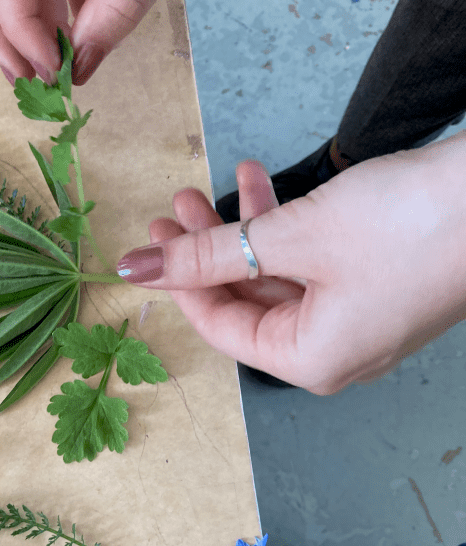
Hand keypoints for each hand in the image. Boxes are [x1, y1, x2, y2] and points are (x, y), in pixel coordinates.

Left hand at [116, 132, 465, 393]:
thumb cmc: (407, 227)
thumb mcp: (292, 237)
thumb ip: (209, 255)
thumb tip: (138, 268)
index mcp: (309, 361)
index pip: (220, 328)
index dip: (179, 282)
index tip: (151, 243)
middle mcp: (331, 351)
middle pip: (246, 302)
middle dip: (207, 250)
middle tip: (174, 209)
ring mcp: (356, 320)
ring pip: (276, 277)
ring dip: (242, 231)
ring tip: (212, 186)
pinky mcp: (375, 285)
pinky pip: (310, 265)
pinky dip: (283, 227)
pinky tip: (258, 184)